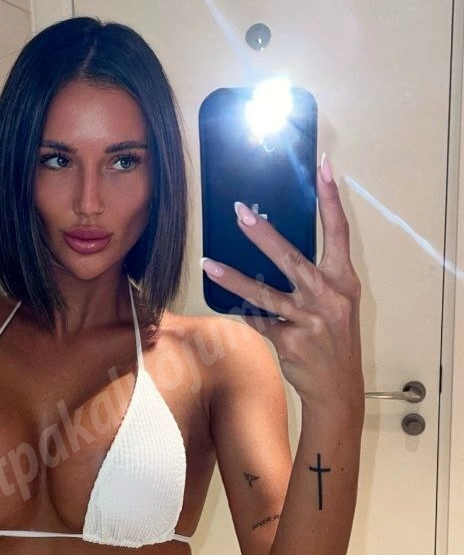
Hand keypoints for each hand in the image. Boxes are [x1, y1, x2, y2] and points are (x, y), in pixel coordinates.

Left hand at [202, 157, 363, 411]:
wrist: (338, 387)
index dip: (331, 199)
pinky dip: (240, 312)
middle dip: (264, 234)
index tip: (323, 167)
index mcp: (344, 281)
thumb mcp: (339, 303)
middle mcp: (329, 297)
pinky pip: (257, 321)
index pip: (339, 232)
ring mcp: (309, 321)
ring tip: (209, 262)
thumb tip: (278, 246)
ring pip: (265, 294)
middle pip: (293, 259)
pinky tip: (222, 302)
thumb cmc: (335, 339)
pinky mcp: (289, 342)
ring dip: (234, 278)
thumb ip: (318, 275)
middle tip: (241, 210)